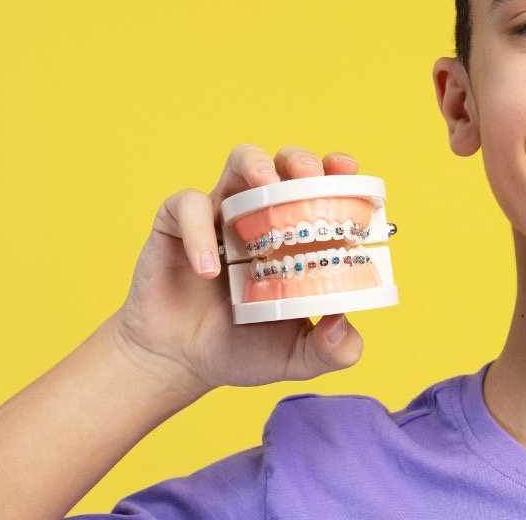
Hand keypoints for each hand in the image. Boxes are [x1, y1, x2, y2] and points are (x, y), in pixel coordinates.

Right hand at [109, 144, 364, 396]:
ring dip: (256, 164)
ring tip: (265, 185)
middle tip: (309, 178)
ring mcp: (221, 215)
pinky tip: (209, 270)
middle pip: (287, 163)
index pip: (325, 189)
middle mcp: (263, 216)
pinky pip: (187, 206)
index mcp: (298, 237)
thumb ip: (332, 350)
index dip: (338, 172)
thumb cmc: (243, 350)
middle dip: (302, 160)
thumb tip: (344, 324)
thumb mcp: (298, 356)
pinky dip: (199, 230)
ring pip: (241, 161)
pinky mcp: (176, 225)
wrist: (179, 364)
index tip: (349, 171)